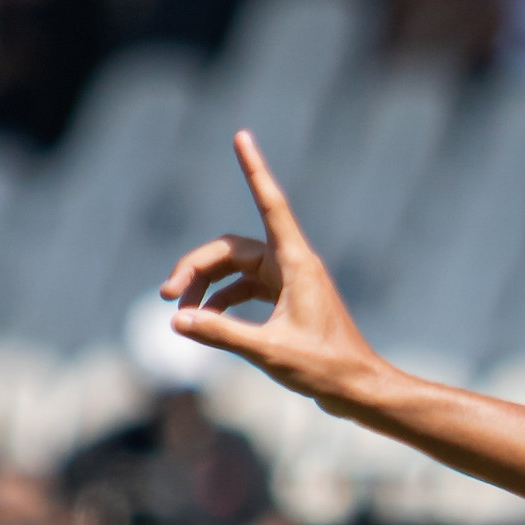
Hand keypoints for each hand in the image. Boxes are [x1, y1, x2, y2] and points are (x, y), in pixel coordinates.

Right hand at [160, 131, 383, 410]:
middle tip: (166, 296)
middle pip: (233, 249)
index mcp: (296, 263)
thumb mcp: (269, 352)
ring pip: (236, 269)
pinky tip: (205, 321)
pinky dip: (223, 300)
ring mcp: (290, 282)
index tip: (241, 136)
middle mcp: (293, 265)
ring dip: (206, 285)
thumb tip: (177, 320)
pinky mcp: (287, 301)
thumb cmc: (325, 368)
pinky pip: (246, 288)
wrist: (358, 389)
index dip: (254, 169)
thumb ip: (221, 334)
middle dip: (196, 266)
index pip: (270, 204)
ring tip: (180, 313)